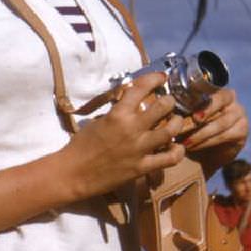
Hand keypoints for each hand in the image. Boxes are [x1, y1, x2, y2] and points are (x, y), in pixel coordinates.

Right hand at [62, 72, 185, 201]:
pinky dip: (177, 151)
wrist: (74, 173)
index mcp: (118, 114)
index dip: (154, 79)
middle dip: (169, 101)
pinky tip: (176, 147)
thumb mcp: (98, 120)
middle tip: (168, 102)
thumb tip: (130, 105)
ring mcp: (139, 148)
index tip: (162, 77)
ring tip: (175, 121)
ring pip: (170, 130)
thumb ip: (117, 112)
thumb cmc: (81, 145)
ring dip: (176, 122)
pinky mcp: (142, 167)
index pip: (141, 88)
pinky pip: (169, 158)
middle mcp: (132, 128)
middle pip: (162, 106)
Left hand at [177, 88, 248, 178]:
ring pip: (221, 121)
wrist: (206, 154)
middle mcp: (230, 98)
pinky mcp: (242, 130)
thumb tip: (161, 105)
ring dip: (202, 132)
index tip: (184, 105)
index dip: (198, 94)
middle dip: (205, 110)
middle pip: (220, 99)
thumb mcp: (184, 117)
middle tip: (191, 121)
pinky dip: (208, 142)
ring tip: (185, 142)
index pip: (209, 85)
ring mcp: (238, 113)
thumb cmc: (190, 129)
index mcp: (214, 89)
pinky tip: (194, 146)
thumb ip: (178, 108)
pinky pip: (225, 135)